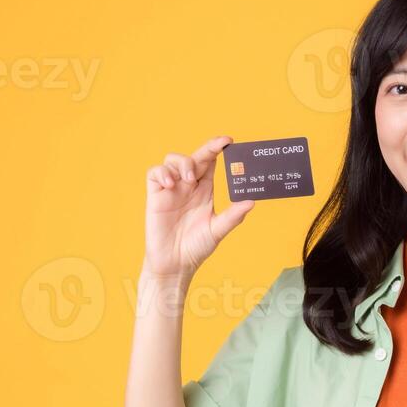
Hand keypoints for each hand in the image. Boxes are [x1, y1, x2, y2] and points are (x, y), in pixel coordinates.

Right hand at [143, 135, 254, 278]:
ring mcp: (171, 189)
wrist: (175, 264)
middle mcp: (188, 186)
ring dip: (182, 162)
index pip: (210, 162)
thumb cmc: (196, 248)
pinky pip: (155, 173)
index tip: (229, 141)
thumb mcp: (217, 230)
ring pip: (173, 160)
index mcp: (205, 190)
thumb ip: (233, 216)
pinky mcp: (155, 196)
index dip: (217, 149)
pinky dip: (162, 173)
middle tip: (219, 146)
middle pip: (194, 157)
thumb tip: (251, 202)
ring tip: (188, 178)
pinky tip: (171, 185)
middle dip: (206, 149)